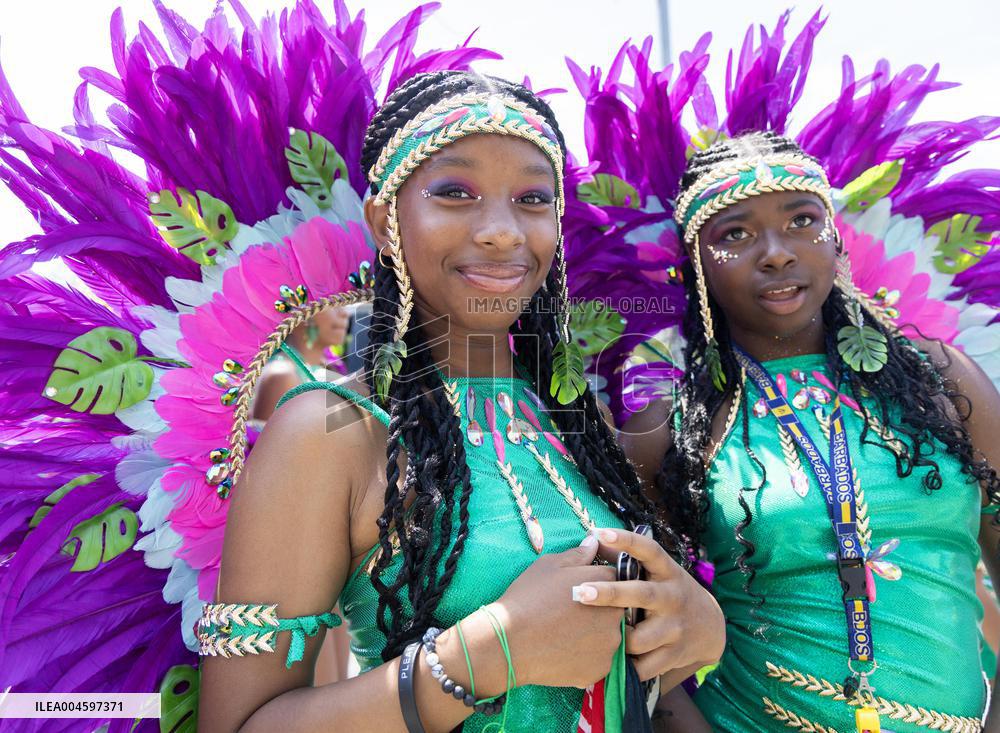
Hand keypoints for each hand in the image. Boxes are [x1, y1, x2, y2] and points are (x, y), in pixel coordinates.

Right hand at [489, 535, 620, 688]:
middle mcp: (616, 612)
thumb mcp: (549, 566)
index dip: (596, 583)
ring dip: (595, 633)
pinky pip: (600, 659)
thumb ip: (578, 555)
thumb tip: (594, 542)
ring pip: (609, 635)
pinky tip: (565, 649)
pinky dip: (587, 655)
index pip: (615, 578)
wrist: (509, 641)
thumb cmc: (528, 597)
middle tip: (570, 614)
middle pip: (616, 608)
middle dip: (599, 609)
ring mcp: (611, 642)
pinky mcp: (601, 668)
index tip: (579, 590)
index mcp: (606, 582)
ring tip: (566, 633)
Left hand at [573, 528, 725, 680]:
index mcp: (667, 572)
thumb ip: (626, 558)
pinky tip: (611, 663)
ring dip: (616, 639)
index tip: (602, 533)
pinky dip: (626, 667)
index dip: (627, 541)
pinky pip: (643, 666)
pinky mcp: (674, 654)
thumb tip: (590, 540)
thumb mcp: (656, 572)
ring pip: (637, 638)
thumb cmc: (668, 592)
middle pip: (641, 594)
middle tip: (581, 592)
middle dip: (610, 594)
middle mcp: (672, 597)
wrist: (709, 627)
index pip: (650, 551)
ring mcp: (675, 627)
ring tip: (599, 637)